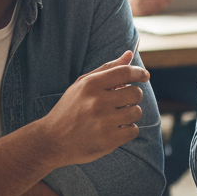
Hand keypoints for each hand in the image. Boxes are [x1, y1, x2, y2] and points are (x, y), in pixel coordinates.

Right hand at [40, 51, 148, 165]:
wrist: (51, 141)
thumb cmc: (69, 109)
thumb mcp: (82, 85)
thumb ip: (107, 69)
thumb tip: (129, 54)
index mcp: (90, 85)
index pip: (125, 72)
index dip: (139, 73)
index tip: (145, 76)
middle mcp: (97, 102)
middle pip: (135, 93)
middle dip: (133, 97)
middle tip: (121, 102)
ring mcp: (103, 122)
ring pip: (136, 112)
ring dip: (130, 115)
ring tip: (114, 118)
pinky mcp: (108, 141)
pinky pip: (133, 130)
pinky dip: (127, 131)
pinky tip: (113, 130)